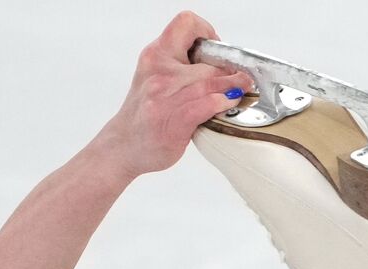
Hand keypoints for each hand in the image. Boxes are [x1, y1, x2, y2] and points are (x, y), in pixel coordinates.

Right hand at [92, 11, 251, 178]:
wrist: (124, 146)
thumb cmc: (143, 114)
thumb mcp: (154, 77)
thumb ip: (180, 66)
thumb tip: (218, 64)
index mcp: (155, 55)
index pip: (185, 24)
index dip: (206, 33)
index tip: (214, 51)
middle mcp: (158, 71)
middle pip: (206, 59)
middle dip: (229, 67)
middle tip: (239, 76)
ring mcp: (165, 96)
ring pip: (211, 80)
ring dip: (233, 84)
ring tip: (243, 87)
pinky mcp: (174, 120)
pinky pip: (207, 104)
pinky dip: (224, 102)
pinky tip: (229, 104)